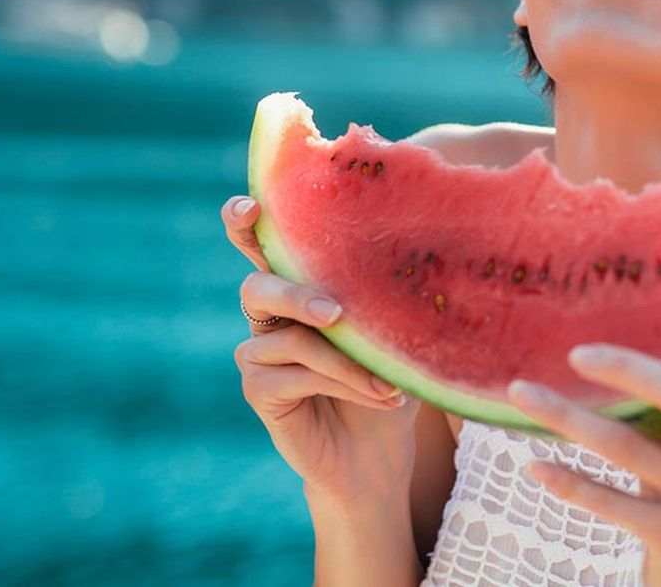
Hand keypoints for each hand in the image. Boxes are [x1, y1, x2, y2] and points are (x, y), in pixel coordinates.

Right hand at [224, 195, 420, 504]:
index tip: (251, 206)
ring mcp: (259, 354)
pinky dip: (341, 383)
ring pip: (290, 339)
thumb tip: (415, 257)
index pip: (264, 245)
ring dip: (346, 361)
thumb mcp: (396, 336)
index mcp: (299, 287)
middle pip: (257, 287)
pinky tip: (380, 397)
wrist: (379, 454)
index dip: (245, 222)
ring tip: (390, 383)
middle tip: (335, 313)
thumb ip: (388, 299)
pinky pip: (293, 375)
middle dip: (294, 293)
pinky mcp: (260, 391)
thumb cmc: (390, 380)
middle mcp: (270, 315)